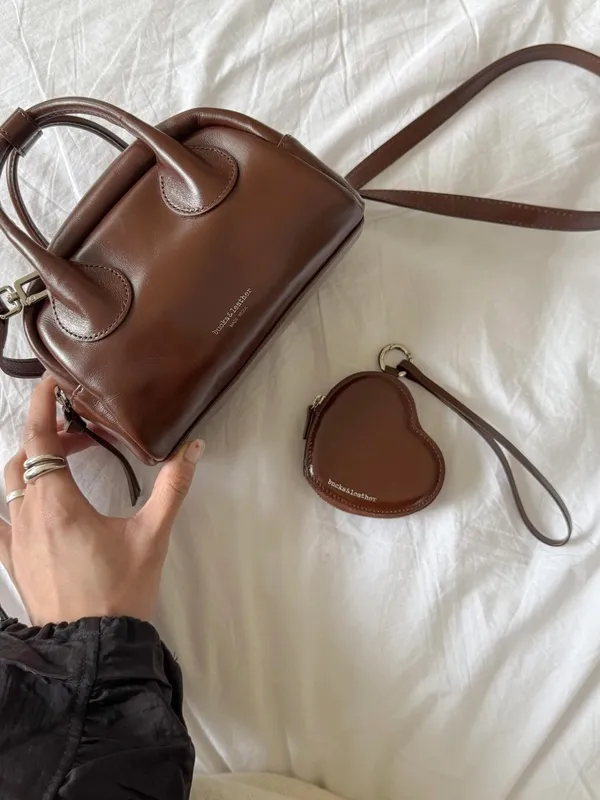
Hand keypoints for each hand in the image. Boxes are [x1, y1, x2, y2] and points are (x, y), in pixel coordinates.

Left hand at [0, 378, 203, 625]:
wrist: (92, 646)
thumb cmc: (121, 590)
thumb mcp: (152, 535)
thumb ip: (172, 486)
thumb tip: (192, 448)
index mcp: (58, 503)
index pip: (39, 439)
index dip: (41, 404)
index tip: (52, 382)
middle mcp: (27, 515)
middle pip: (24, 457)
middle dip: (47, 435)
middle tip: (83, 434)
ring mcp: (14, 539)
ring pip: (9, 485)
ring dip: (32, 464)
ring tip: (66, 466)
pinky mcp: (13, 560)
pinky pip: (1, 519)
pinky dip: (15, 499)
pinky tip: (37, 504)